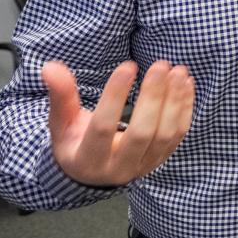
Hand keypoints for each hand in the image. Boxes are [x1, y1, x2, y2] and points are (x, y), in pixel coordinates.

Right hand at [42, 59, 194, 187]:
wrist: (94, 172)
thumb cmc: (75, 141)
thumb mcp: (61, 122)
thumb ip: (60, 95)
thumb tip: (51, 66)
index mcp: (87, 159)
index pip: (103, 128)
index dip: (115, 96)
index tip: (127, 65)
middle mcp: (118, 168)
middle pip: (141, 133)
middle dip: (153, 97)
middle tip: (160, 65)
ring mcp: (143, 166)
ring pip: (165, 134)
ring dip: (175, 100)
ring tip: (177, 70)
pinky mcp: (161, 159)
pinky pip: (178, 135)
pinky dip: (185, 108)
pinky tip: (186, 83)